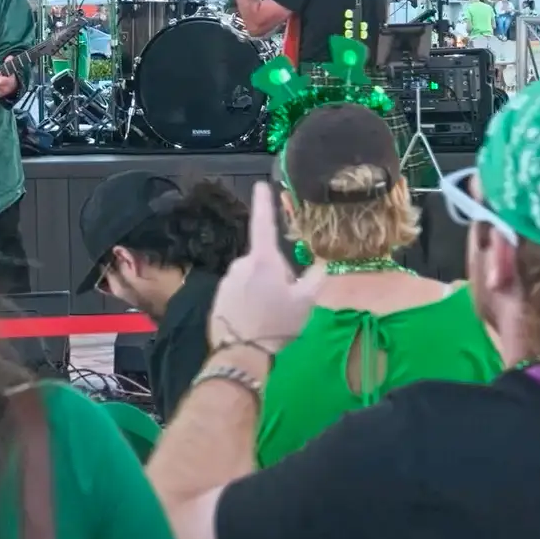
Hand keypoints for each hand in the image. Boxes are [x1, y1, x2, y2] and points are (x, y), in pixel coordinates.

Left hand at [207, 181, 324, 350]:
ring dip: (261, 288)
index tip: (260, 184)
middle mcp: (240, 264)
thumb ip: (317, 276)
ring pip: (251, 277)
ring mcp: (227, 281)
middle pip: (263, 260)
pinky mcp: (218, 298)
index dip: (264, 202)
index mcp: (263, 259)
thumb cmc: (277, 324)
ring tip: (270, 314)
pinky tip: (256, 320)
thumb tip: (321, 261)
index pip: (264, 223)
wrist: (241, 354)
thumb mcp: (307, 301)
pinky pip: (239, 292)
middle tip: (286, 298)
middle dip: (275, 273)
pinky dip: (248, 301)